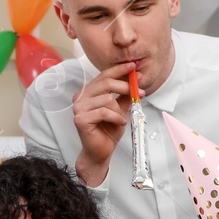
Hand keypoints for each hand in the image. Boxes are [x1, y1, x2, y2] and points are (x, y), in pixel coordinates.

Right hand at [72, 61, 139, 185]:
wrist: (100, 152)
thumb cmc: (108, 131)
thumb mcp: (120, 109)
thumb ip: (125, 95)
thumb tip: (136, 79)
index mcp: (88, 92)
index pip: (103, 75)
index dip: (119, 69)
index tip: (134, 67)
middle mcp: (80, 97)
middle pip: (105, 83)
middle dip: (125, 86)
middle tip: (140, 92)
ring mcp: (78, 108)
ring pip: (106, 98)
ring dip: (118, 109)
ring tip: (121, 118)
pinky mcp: (80, 119)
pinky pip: (104, 112)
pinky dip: (116, 117)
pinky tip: (119, 123)